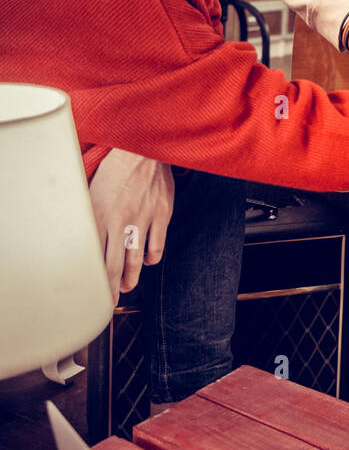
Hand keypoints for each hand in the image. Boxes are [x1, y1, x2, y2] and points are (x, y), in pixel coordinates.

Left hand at [88, 150, 174, 303]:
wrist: (144, 147)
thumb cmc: (115, 166)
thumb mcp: (93, 189)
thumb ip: (90, 215)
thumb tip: (84, 238)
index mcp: (100, 215)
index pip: (95, 258)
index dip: (96, 282)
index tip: (95, 295)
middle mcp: (121, 221)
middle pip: (114, 265)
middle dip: (111, 288)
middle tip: (109, 302)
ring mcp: (143, 219)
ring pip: (136, 259)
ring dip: (131, 277)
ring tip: (127, 286)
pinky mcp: (161, 214)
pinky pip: (157, 244)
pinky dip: (152, 257)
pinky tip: (148, 261)